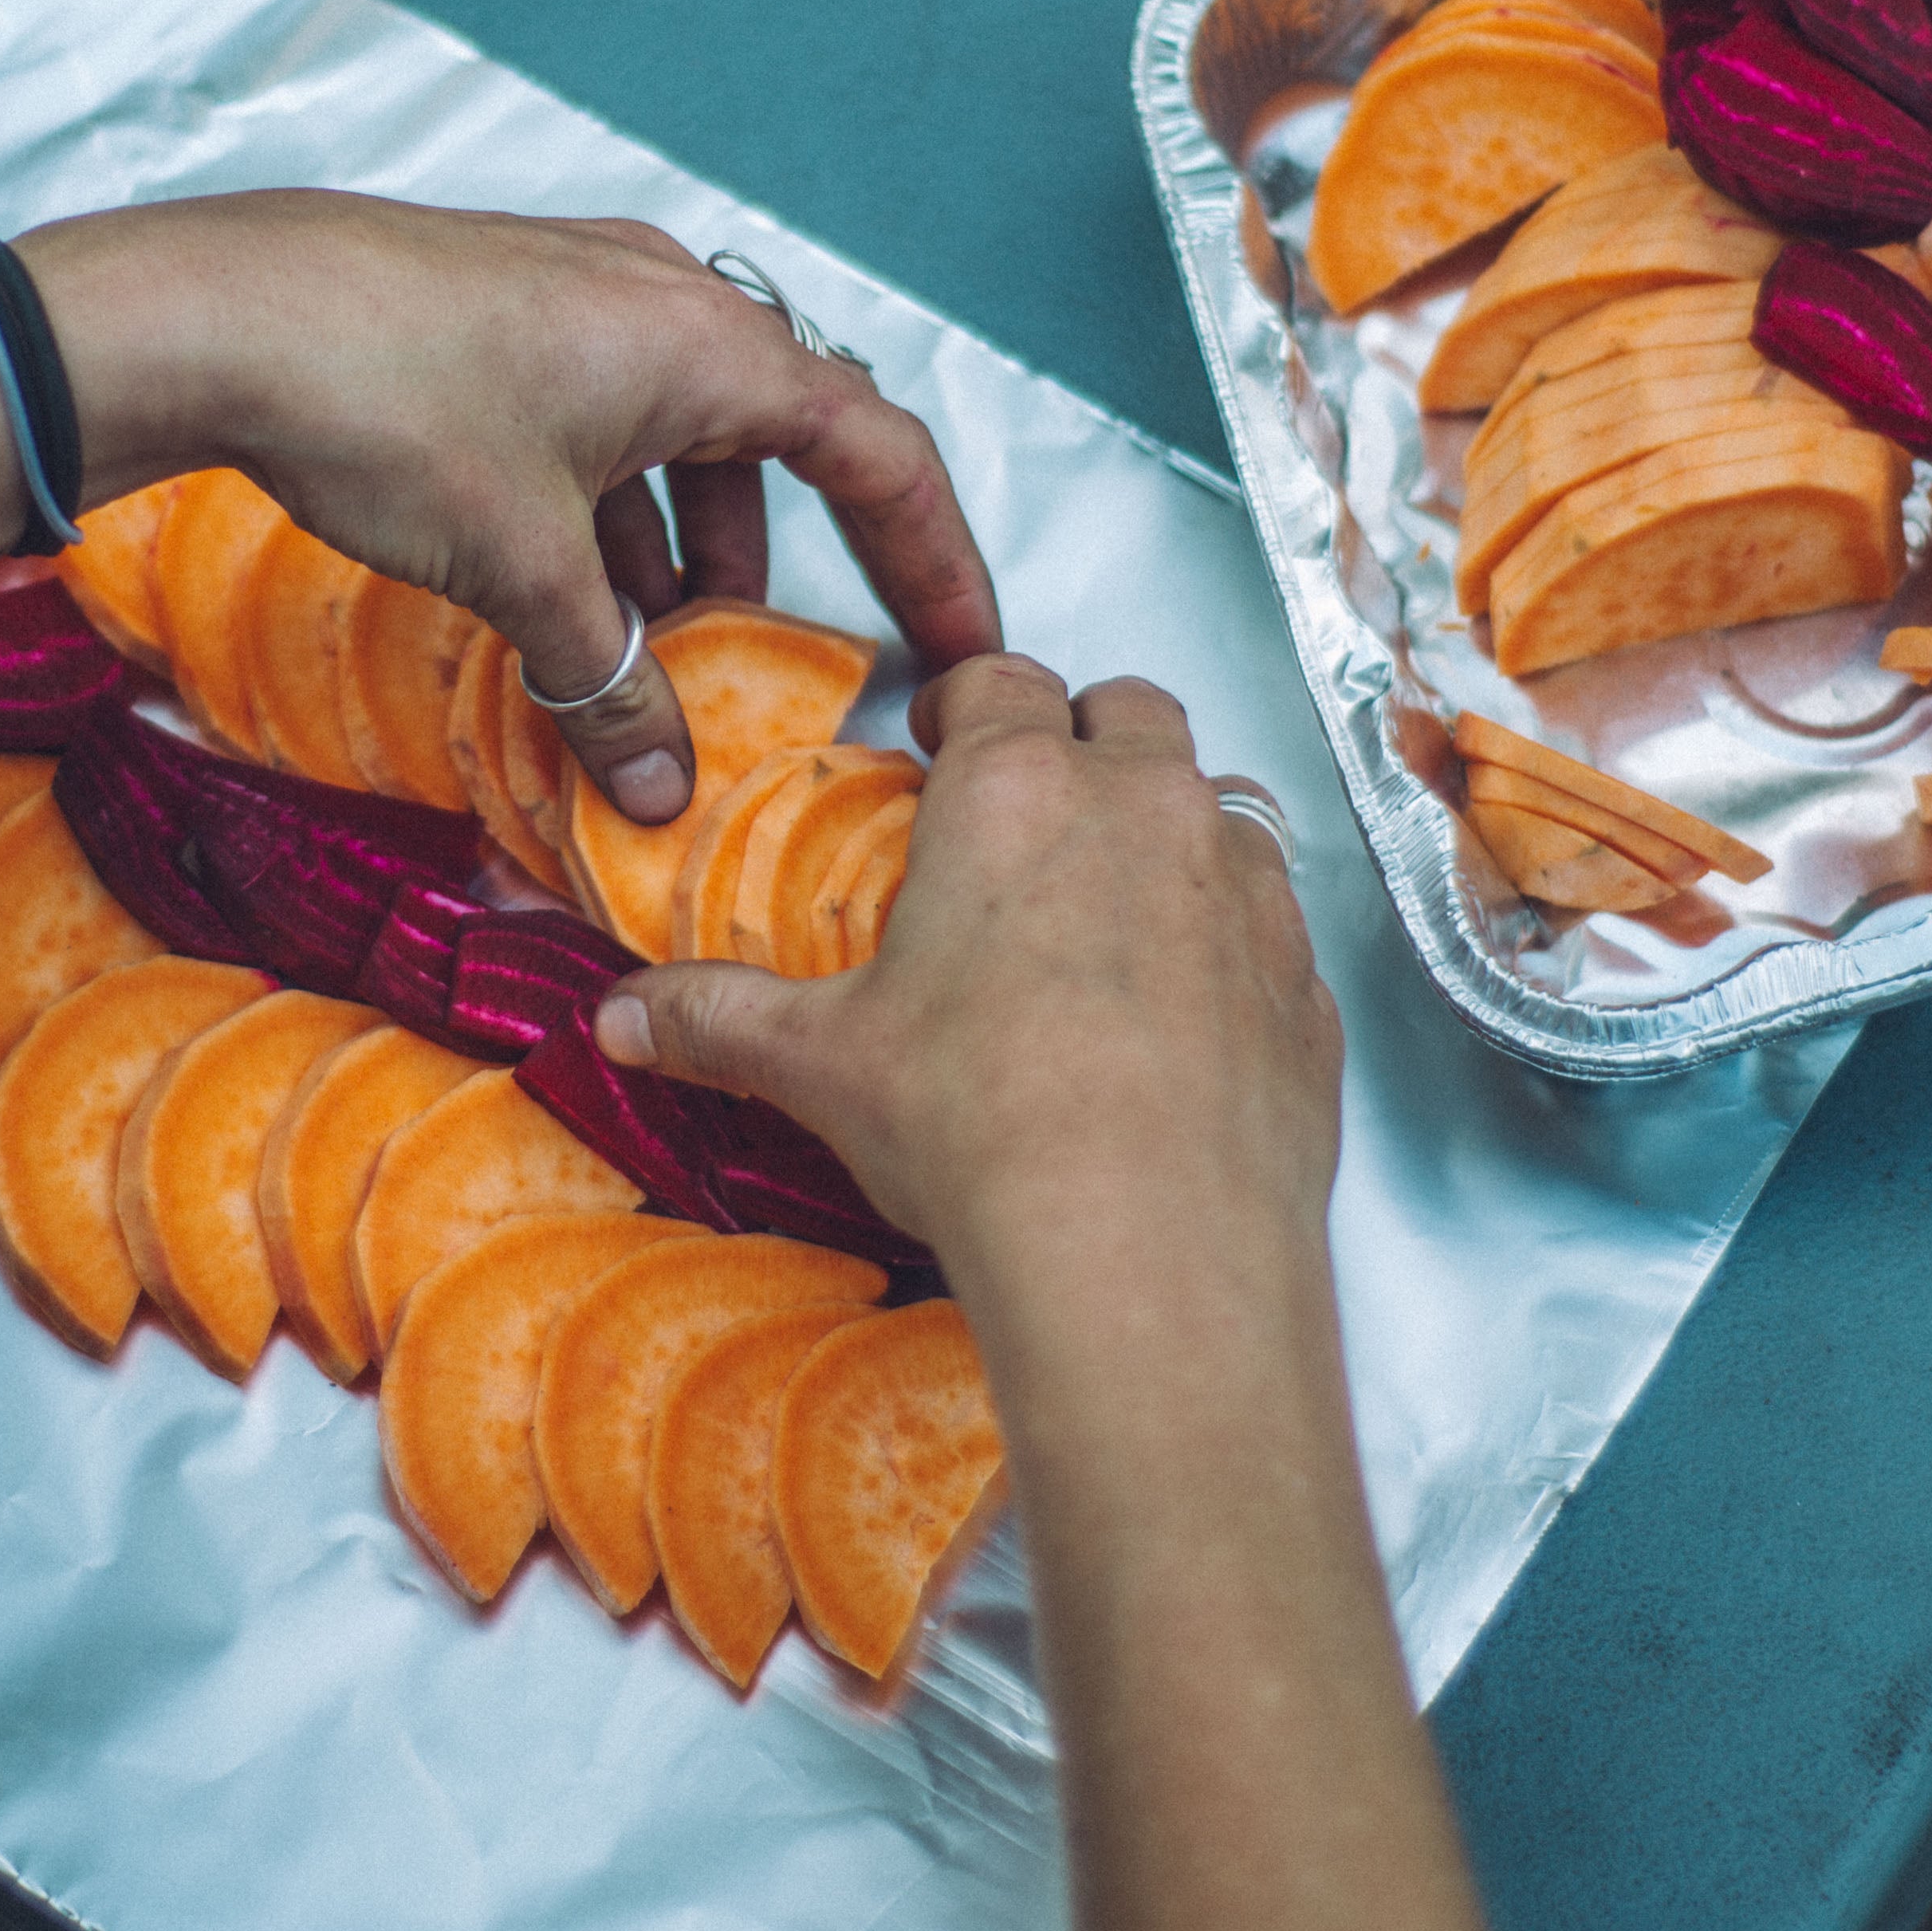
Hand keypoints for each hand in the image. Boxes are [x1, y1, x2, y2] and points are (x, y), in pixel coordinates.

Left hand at [16, 193, 1000, 822]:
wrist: (213, 313)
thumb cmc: (386, 400)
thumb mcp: (521, 570)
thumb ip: (607, 679)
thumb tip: (654, 785)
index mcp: (712, 344)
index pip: (878, 454)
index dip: (936, 560)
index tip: (966, 647)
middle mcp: (665, 302)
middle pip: (779, 445)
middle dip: (780, 567)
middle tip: (772, 667)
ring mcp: (582, 300)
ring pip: (679, 438)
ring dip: (680, 548)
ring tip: (646, 648)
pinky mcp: (505, 319)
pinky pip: (602, 424)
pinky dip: (608, 513)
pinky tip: (560, 593)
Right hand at [587, 653, 1339, 1301]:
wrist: (1149, 1250)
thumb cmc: (981, 1130)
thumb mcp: (822, 1066)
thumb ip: (720, 1018)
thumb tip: (624, 1018)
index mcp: (1019, 789)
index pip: (1001, 680)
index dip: (967, 703)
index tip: (941, 743)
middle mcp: (1148, 807)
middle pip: (1130, 710)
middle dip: (1083, 738)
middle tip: (1031, 812)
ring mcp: (1246, 888)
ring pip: (1218, 802)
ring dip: (1170, 829)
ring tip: (1110, 910)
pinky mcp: (1307, 981)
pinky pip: (1275, 921)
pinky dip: (1231, 940)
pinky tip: (1183, 1015)